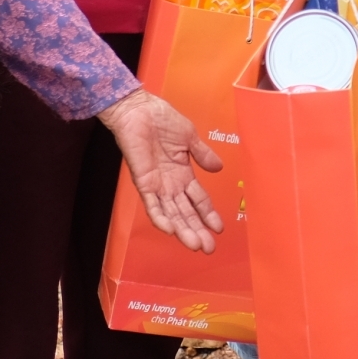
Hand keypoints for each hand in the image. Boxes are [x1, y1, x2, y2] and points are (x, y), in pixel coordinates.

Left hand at [100, 91, 224, 252]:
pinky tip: (170, 230)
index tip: (219, 229)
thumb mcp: (189, 137)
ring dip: (183, 230)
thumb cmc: (162, 119)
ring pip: (171, 214)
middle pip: (186, 213)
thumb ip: (203, 154)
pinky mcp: (143, 182)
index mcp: (183, 173)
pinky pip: (152, 205)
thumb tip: (219, 168)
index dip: (208, 214)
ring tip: (194, 244)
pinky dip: (160, 218)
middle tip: (209, 248)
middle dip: (198, 230)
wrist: (139, 110)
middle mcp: (171, 184)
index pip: (198, 199)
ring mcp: (157, 185)